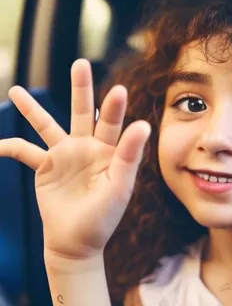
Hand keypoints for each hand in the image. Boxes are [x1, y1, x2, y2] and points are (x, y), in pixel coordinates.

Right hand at [0, 59, 150, 263]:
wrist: (77, 242)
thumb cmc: (103, 218)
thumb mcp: (119, 187)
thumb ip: (129, 156)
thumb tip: (143, 124)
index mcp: (109, 153)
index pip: (113, 124)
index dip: (114, 108)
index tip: (119, 90)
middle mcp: (87, 148)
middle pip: (83, 113)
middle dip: (81, 89)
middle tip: (79, 63)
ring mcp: (64, 156)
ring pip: (48, 125)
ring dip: (33, 109)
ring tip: (17, 89)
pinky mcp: (45, 168)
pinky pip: (23, 152)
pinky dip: (8, 146)